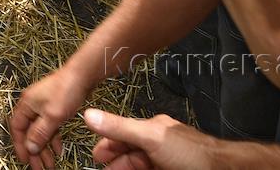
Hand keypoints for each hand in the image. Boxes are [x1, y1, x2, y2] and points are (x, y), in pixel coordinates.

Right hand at [10, 67, 94, 168]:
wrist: (83, 75)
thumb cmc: (67, 89)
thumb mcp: (52, 116)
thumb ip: (39, 133)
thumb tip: (30, 147)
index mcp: (27, 104)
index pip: (17, 128)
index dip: (19, 145)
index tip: (25, 159)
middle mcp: (33, 104)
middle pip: (29, 132)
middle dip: (34, 150)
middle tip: (38, 166)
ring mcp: (43, 105)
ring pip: (40, 131)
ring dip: (44, 147)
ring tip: (50, 162)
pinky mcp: (54, 106)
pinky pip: (49, 126)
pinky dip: (53, 138)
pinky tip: (58, 148)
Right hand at [85, 108, 216, 169]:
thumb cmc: (190, 154)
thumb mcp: (150, 138)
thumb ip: (119, 128)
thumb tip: (88, 114)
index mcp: (152, 130)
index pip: (122, 135)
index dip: (107, 146)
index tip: (96, 159)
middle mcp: (158, 145)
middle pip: (130, 155)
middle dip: (116, 164)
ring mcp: (166, 162)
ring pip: (140, 166)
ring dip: (127, 169)